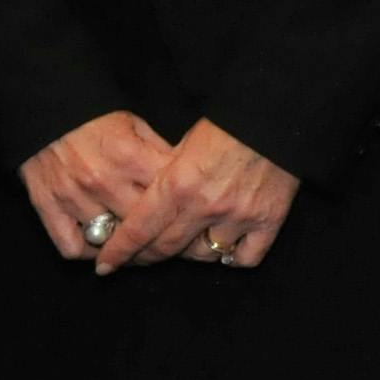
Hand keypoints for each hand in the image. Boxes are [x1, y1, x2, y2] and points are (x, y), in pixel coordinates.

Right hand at [21, 111, 174, 268]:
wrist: (45, 110)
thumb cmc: (94, 118)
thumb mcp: (133, 123)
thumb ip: (157, 151)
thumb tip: (184, 176)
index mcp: (127, 156)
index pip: (166, 194)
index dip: (180, 205)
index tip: (185, 211)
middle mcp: (102, 181)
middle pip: (142, 225)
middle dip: (158, 233)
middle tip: (167, 238)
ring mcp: (74, 198)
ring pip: (109, 242)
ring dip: (125, 247)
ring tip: (138, 247)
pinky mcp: (49, 208)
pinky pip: (73, 248)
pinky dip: (88, 253)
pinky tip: (101, 247)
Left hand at [111, 119, 299, 271]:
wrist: (274, 115)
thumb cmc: (226, 124)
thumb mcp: (184, 144)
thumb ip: (166, 177)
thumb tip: (147, 205)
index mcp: (178, 183)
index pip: (139, 229)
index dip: (119, 250)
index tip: (105, 264)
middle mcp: (205, 205)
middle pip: (166, 248)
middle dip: (146, 257)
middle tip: (138, 259)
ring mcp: (237, 216)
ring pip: (204, 256)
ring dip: (191, 253)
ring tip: (186, 245)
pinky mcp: (268, 220)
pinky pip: (244, 258)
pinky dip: (233, 257)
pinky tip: (227, 246)